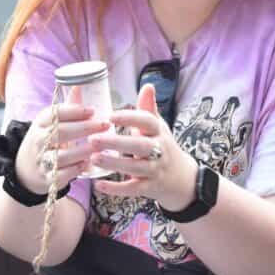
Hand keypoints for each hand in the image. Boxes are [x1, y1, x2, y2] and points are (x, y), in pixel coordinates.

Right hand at [15, 103, 110, 194]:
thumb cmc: (48, 138)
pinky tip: (89, 163)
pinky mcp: (47, 178)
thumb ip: (68, 107)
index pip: (56, 113)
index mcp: (41, 122)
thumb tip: (81, 85)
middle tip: (105, 125)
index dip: (75, 111)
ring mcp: (41, 160)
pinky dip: (75, 169)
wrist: (27, 168)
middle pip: (61, 132)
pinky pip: (61, 174)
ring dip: (83, 150)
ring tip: (100, 145)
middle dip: (85, 128)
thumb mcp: (52, 121)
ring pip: (62, 155)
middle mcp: (39, 140)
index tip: (93, 110)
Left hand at [89, 84, 197, 210]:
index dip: (130, 118)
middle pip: (140, 146)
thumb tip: (147, 85)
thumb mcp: (159, 127)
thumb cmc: (163, 146)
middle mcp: (160, 150)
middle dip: (117, 143)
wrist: (181, 178)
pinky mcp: (150, 188)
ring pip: (136, 168)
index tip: (110, 116)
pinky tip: (99, 185)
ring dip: (115, 164)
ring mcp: (155, 170)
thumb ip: (149, 108)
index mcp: (159, 132)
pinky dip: (117, 189)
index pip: (147, 121)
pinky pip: (133, 189)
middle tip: (94, 139)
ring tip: (93, 158)